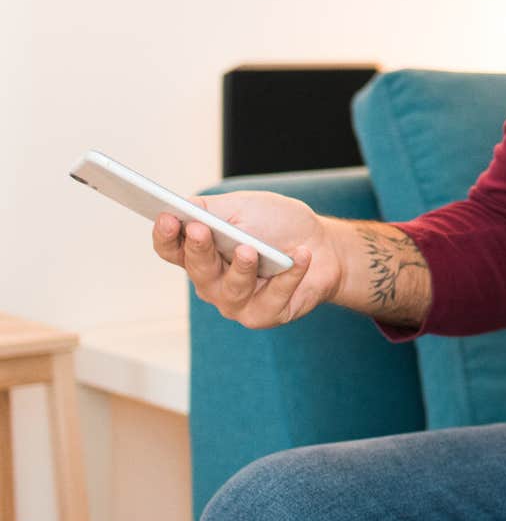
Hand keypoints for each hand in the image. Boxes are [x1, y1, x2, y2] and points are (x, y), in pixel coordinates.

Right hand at [152, 191, 343, 328]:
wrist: (325, 246)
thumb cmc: (278, 225)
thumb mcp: (244, 207)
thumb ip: (213, 209)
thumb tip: (185, 206)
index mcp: (201, 253)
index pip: (171, 250)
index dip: (165, 235)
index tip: (167, 217)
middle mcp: (213, 282)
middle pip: (197, 269)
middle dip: (198, 250)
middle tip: (201, 230)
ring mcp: (237, 302)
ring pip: (232, 289)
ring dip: (241, 267)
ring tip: (250, 249)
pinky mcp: (266, 314)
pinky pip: (274, 297)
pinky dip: (290, 275)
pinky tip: (301, 255)